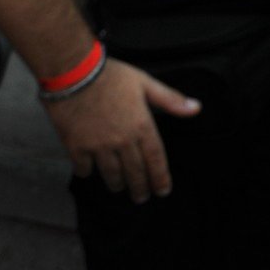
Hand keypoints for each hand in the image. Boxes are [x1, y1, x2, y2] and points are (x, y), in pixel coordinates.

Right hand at [42, 57, 199, 201]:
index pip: (156, 159)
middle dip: (140, 188)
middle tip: (141, 197)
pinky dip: (87, 172)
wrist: (73, 72)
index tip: (162, 190)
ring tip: (119, 188)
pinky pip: (84, 167)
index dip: (160, 178)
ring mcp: (98, 145)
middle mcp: (122, 140)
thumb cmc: (109, 75)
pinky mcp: (76, 146)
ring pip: (111, 174)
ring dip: (117, 184)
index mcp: (142, 126)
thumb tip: (196, 108)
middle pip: (135, 172)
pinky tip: (89, 173)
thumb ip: (170, 99)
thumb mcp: (144, 82)